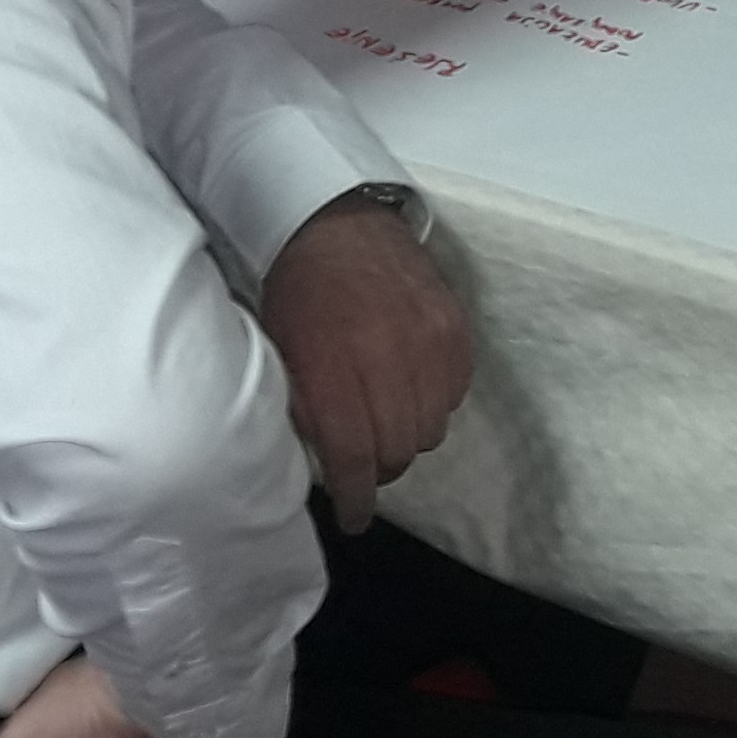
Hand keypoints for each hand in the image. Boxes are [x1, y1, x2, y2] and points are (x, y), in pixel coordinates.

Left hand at [261, 189, 472, 533]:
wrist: (336, 219)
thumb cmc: (296, 292)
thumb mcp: (280, 353)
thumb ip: (304, 411)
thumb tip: (325, 466)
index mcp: (332, 367)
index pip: (355, 456)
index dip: (356, 498)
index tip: (354, 518)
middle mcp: (386, 358)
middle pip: (399, 449)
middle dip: (380, 466)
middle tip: (365, 460)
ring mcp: (428, 341)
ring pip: (432, 428)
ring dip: (409, 434)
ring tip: (388, 417)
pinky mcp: (455, 327)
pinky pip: (456, 393)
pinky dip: (435, 401)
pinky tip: (411, 385)